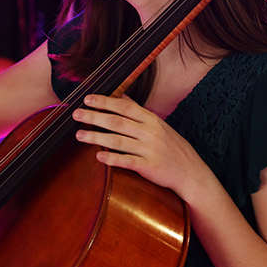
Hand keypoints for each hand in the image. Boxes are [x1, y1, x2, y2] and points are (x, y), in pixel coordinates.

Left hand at [73, 94, 214, 203]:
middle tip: (76, 114)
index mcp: (151, 119)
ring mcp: (149, 149)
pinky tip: (98, 157)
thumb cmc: (171, 146)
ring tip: (79, 135)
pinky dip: (112, 158)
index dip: (105, 101)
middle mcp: (150, 132)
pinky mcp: (149, 167)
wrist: (191, 172)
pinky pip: (127, 161)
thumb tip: (120, 94)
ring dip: (96, 137)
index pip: (124, 106)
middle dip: (94, 117)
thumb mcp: (158, 124)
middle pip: (117, 122)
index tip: (87, 98)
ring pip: (118, 141)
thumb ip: (138, 111)